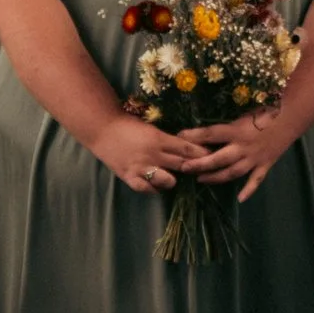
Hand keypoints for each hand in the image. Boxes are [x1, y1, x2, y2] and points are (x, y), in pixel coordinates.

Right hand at [87, 115, 208, 195]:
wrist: (101, 128)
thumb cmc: (127, 124)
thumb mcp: (151, 128)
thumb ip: (166, 138)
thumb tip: (186, 145)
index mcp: (159, 138)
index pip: (186, 149)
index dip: (201, 154)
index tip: (212, 155)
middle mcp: (152, 154)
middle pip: (181, 165)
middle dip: (193, 168)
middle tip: (202, 170)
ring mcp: (141, 167)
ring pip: (167, 180)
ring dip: (173, 180)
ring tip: (173, 177)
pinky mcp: (129, 176)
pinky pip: (147, 188)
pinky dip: (153, 188)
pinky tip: (156, 186)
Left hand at [177, 108, 299, 202]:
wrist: (292, 117)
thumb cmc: (267, 109)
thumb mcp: (245, 111)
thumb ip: (229, 121)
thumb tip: (209, 125)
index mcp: (237, 130)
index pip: (211, 134)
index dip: (194, 135)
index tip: (179, 136)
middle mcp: (243, 147)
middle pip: (217, 159)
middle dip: (199, 164)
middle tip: (184, 168)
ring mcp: (254, 158)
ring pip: (232, 172)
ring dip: (215, 177)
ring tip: (201, 180)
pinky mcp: (265, 164)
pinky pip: (255, 180)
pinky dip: (248, 190)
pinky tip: (241, 199)